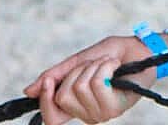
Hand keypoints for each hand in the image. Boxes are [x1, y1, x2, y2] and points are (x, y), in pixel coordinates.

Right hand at [24, 35, 150, 124]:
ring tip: (106, 64)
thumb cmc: (111, 55)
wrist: (138, 50)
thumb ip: (55, 75)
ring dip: (93, 66)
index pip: (52, 120)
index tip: (49, 82)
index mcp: (76, 105)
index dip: (45, 102)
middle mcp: (87, 114)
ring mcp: (101, 113)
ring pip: (80, 88)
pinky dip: (104, 66)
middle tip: (92, 66)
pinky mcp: (115, 108)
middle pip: (63, 97)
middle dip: (75, 71)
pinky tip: (114, 66)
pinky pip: (97, 84)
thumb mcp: (78, 61)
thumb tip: (28, 91)